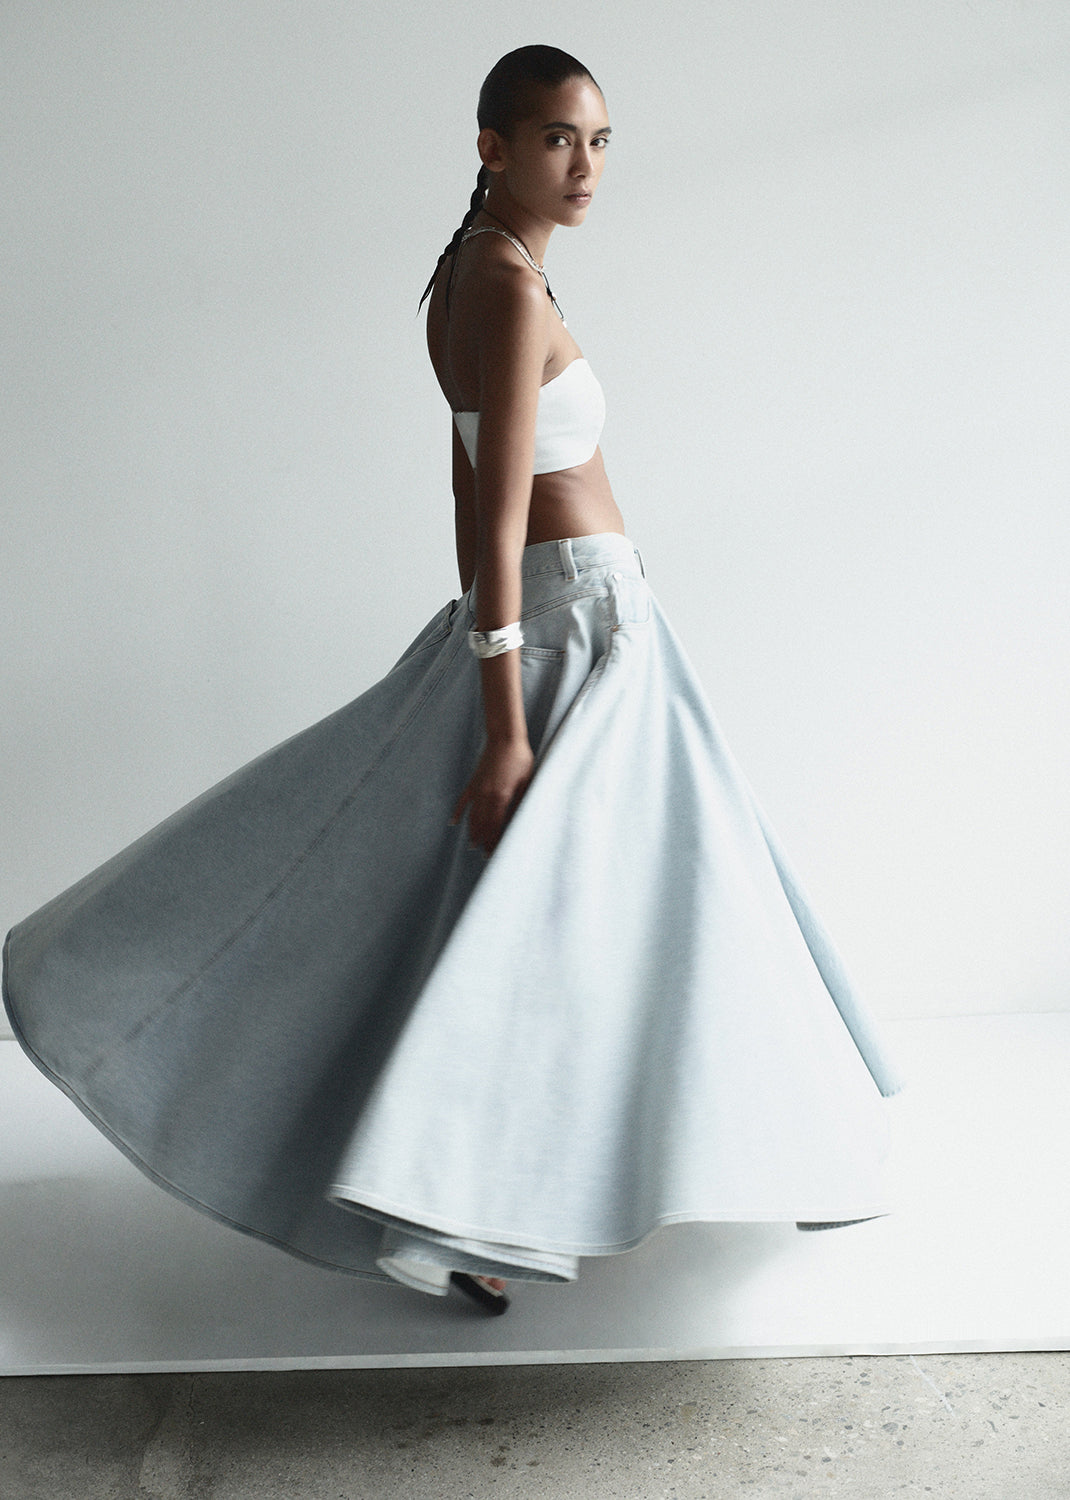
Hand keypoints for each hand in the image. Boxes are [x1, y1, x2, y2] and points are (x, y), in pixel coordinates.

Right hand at [451, 737, 534, 855]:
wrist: (505, 738)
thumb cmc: (520, 759)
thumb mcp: (526, 783)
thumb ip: (519, 804)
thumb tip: (518, 822)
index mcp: (501, 798)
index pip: (495, 826)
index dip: (493, 842)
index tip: (492, 853)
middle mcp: (486, 796)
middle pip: (483, 825)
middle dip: (483, 841)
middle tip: (483, 855)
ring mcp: (478, 789)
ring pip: (472, 816)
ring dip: (472, 831)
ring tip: (472, 844)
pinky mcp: (474, 781)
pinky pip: (463, 800)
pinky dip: (458, 812)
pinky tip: (453, 822)